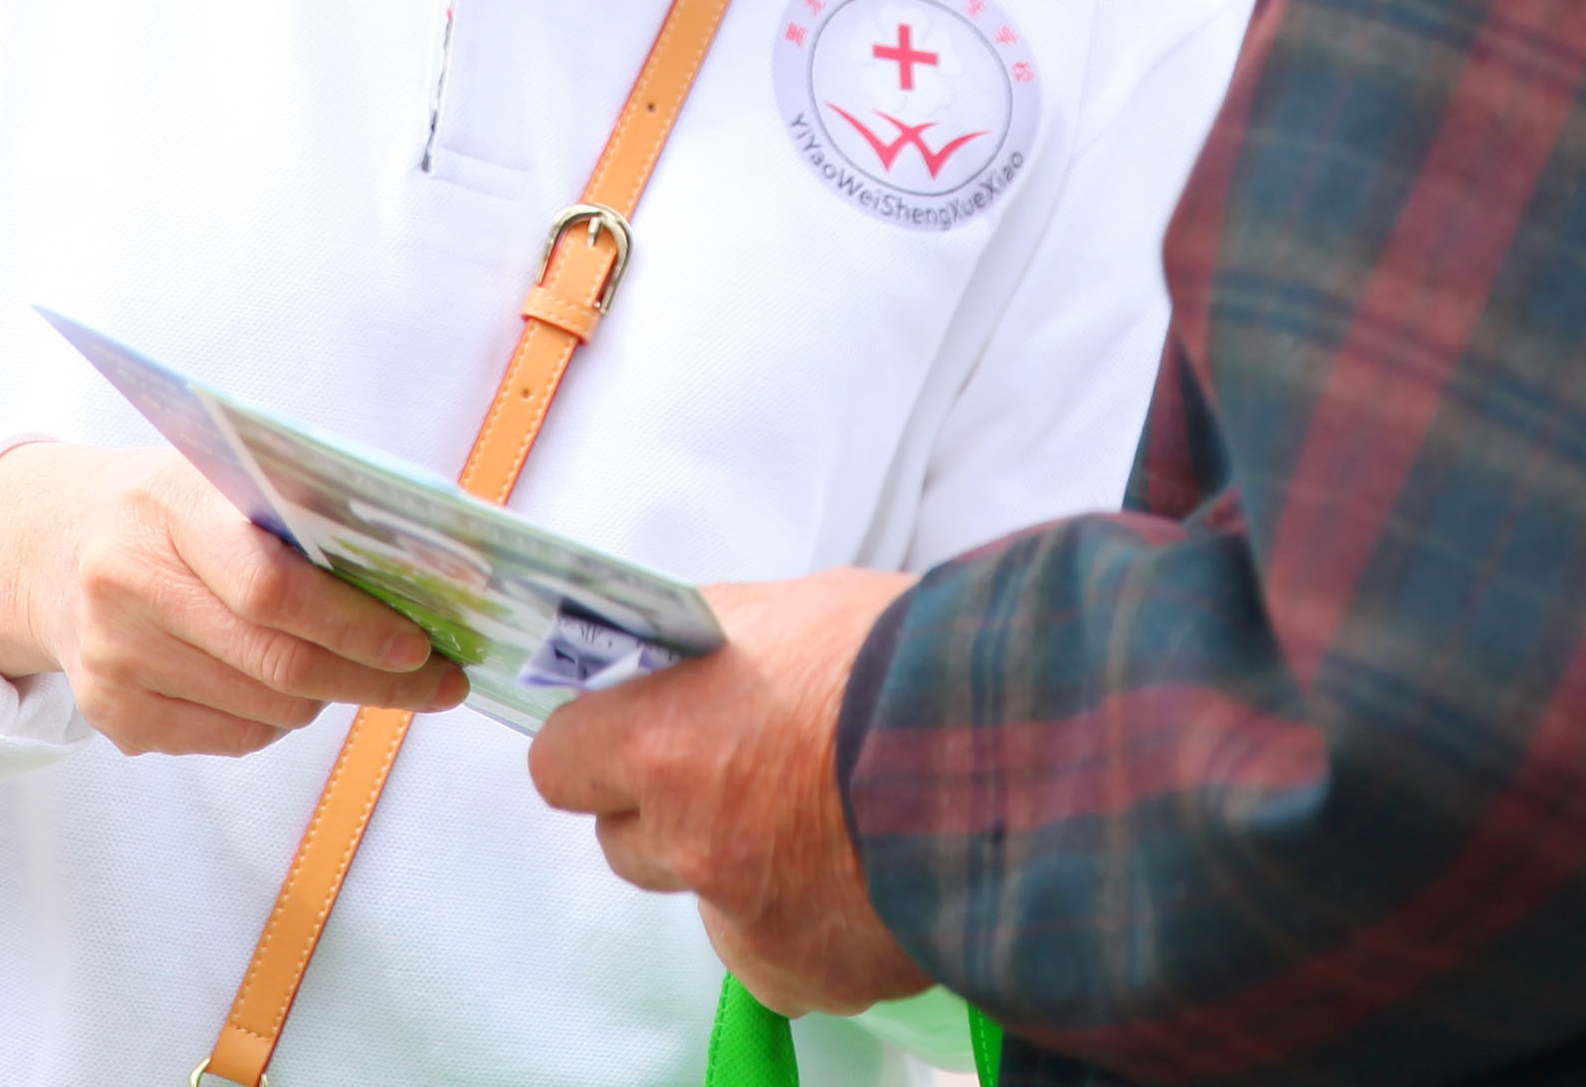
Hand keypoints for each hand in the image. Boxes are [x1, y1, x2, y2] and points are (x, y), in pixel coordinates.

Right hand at [0, 443, 463, 754]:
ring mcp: (113, 658)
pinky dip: (277, 719)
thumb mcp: (221, 478)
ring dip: (330, 697)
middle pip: (277, 663)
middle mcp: (126, 583)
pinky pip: (232, 738)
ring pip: (265, 710)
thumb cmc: (168, 509)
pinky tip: (283, 686)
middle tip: (435, 684)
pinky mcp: (112, 715)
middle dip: (372, 680)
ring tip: (361, 672)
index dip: (354, 625)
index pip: (272, 587)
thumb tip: (426, 576)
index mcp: (167, 504)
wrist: (54, 549)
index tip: (419, 644)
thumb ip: (302, 516)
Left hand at [527, 568, 926, 1018]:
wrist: (1025, 746)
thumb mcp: (793, 610)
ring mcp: (747, 920)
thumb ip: (713, 648)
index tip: (629, 734)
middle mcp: (690, 841)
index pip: (561, 764)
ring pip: (704, 903)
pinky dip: (806, 929)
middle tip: (743, 775)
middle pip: (625, 841)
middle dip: (669, 812)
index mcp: (666, 742)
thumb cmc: (911, 659)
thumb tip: (673, 661)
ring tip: (824, 827)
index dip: (597, 745)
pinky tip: (861, 879)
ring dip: (740, 874)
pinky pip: (775, 960)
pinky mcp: (808, 975)